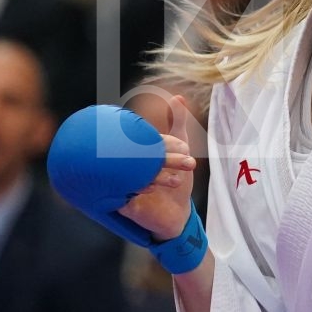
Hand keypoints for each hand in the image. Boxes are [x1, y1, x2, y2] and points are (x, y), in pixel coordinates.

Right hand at [115, 94, 198, 241]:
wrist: (176, 215)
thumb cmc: (175, 180)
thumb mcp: (180, 149)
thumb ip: (178, 122)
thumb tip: (178, 96)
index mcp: (139, 153)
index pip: (146, 141)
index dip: (166, 143)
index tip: (185, 147)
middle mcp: (129, 167)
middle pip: (140, 156)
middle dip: (164, 156)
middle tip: (187, 157)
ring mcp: (124, 185)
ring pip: (134, 173)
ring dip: (157, 173)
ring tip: (180, 177)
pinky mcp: (124, 203)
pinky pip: (124, 192)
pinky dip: (141, 187)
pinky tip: (156, 187)